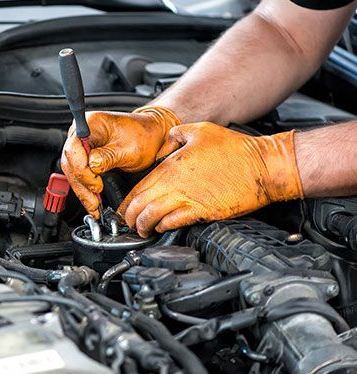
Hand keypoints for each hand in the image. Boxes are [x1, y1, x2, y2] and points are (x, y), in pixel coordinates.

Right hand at [60, 106, 179, 217]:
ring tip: (93, 206)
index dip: (83, 170)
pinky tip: (92, 199)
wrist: (151, 135)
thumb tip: (92, 166)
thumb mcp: (129, 149)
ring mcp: (81, 144)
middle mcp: (82, 132)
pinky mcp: (84, 155)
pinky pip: (79, 173)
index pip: (74, 149)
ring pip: (72, 171)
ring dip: (82, 190)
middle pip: (71, 162)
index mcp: (91, 123)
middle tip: (93, 202)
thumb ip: (108, 157)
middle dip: (82, 185)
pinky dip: (85, 188)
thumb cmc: (143, 136)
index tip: (96, 185)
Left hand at [118, 122, 303, 236]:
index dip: (127, 201)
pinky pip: (175, 222)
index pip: (139, 187)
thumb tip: (161, 148)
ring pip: (153, 216)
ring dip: (143, 225)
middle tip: (127, 223)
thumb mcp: (199, 130)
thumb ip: (174, 136)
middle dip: (129, 217)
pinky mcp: (203, 211)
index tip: (123, 208)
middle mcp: (176, 184)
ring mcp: (189, 199)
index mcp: (171, 165)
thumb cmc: (235, 149)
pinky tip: (162, 227)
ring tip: (141, 230)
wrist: (263, 166)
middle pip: (141, 205)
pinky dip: (164, 227)